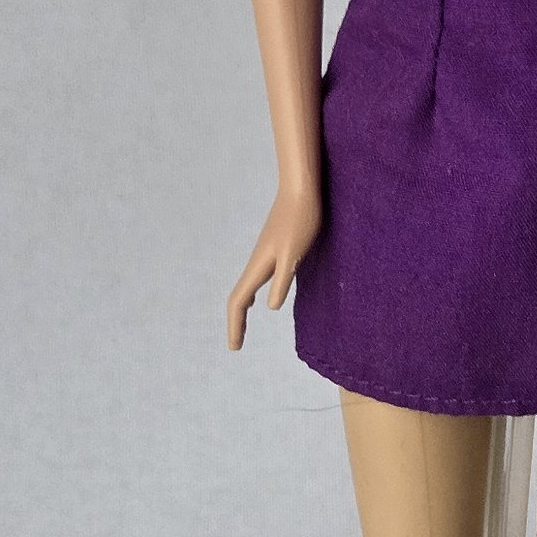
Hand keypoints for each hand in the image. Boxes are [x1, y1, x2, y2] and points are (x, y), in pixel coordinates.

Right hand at [227, 185, 323, 350]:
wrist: (302, 189)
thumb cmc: (302, 219)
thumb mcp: (295, 253)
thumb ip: (283, 279)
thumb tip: (271, 308)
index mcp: (260, 265)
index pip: (238, 301)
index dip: (235, 325)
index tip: (234, 348)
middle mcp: (258, 261)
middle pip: (238, 296)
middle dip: (236, 321)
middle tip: (236, 345)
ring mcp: (265, 254)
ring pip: (248, 286)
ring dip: (242, 308)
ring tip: (242, 325)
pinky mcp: (276, 248)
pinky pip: (259, 278)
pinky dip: (255, 293)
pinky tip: (265, 297)